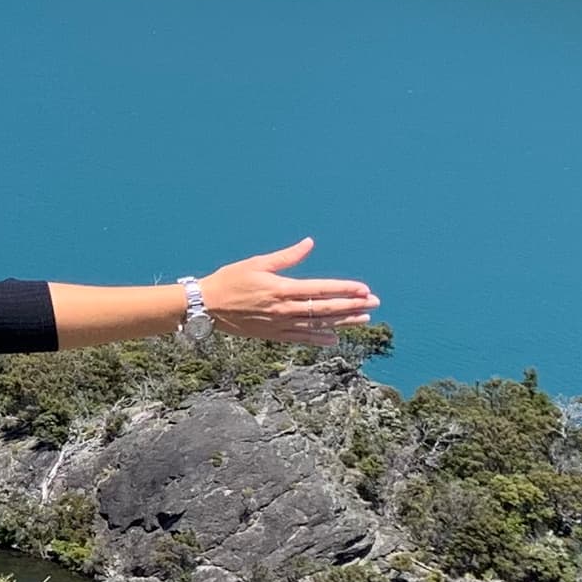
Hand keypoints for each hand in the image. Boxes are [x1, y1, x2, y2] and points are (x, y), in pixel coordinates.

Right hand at [198, 239, 381, 340]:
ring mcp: (280, 324)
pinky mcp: (273, 334)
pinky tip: (335, 338)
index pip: (322, 289)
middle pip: (326, 308)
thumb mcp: (257, 263)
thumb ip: (287, 257)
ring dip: (343, 322)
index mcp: (281, 289)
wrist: (206, 307)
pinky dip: (320, 338)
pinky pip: (302, 338)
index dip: (345, 289)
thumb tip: (309, 243)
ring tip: (364, 319)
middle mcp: (284, 309)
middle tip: (375, 304)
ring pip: (318, 325)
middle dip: (353, 306)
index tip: (364, 289)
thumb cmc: (230, 280)